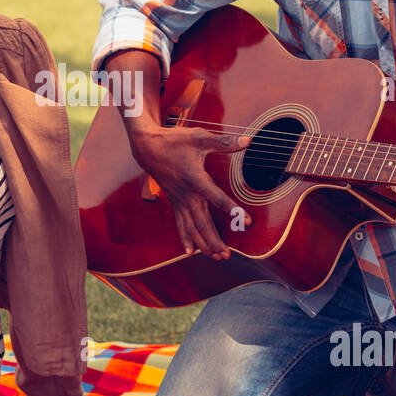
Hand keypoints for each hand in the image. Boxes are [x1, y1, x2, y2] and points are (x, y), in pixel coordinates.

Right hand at [127, 123, 251, 259]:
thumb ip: (224, 142)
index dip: (232, 210)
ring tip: (217, 257)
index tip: (246, 221)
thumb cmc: (174, 141)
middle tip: (227, 255)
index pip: (216, 198)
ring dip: (204, 243)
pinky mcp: (175, 202)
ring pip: (192, 227)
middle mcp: (187, 194)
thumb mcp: (199, 137)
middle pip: (202, 222)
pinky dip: (186, 238)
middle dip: (215, 240)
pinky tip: (191, 252)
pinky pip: (181, 224)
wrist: (147, 147)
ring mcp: (179, 200)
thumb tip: (248, 140)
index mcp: (195, 179)